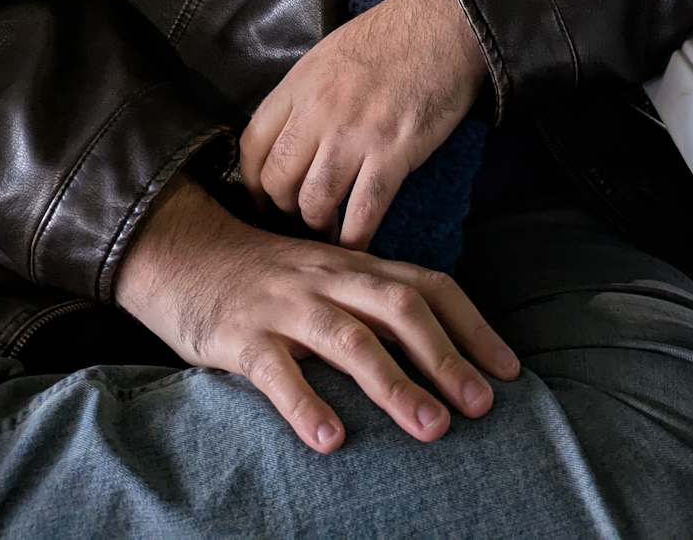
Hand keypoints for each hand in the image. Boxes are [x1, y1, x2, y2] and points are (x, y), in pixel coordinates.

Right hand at [114, 173, 518, 452]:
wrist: (183, 251)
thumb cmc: (267, 277)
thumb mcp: (326, 277)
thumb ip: (372, 303)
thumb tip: (440, 353)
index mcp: (355, 266)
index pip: (427, 286)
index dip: (472, 326)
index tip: (509, 372)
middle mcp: (329, 280)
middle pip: (398, 309)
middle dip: (445, 358)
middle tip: (481, 407)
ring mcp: (286, 306)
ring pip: (348, 339)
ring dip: (394, 384)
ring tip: (431, 429)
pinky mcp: (241, 335)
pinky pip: (276, 371)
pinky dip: (305, 404)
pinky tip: (330, 440)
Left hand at [239, 0, 487, 248]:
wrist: (444, 24)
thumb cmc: (391, 35)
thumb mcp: (330, 54)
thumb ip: (305, 95)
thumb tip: (291, 134)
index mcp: (299, 84)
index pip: (252, 145)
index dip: (252, 182)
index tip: (261, 200)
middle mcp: (319, 111)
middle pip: (279, 180)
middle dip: (283, 210)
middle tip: (297, 221)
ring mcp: (355, 134)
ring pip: (315, 202)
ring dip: (318, 227)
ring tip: (327, 234)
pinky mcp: (393, 152)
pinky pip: (363, 211)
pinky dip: (356, 237)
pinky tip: (356, 245)